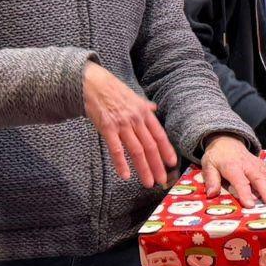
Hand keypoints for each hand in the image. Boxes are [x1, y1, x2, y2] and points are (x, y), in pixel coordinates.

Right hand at [82, 61, 176, 187]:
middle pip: (150, 146)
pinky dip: (121, 163)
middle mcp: (136, 120)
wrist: (93, 83)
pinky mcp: (107, 128)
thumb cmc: (113, 90)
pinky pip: (116, 149)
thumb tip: (154, 108)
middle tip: (162, 180)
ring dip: (143, 168)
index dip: (167, 150)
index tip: (172, 163)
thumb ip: (145, 106)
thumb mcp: (134, 96)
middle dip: (157, 165)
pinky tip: (125, 175)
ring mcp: (122, 124)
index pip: (159, 135)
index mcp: (144, 113)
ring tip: (148, 182)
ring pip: (136, 150)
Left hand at [200, 135, 265, 206]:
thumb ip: (211, 179)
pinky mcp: (265, 165)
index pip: (240, 181)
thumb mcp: (208, 165)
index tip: (250, 205)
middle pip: (259, 178)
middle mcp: (248, 165)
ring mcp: (259, 164)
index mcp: (232, 167)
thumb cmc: (217, 157)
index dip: (245, 193)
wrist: (227, 140)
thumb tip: (211, 194)